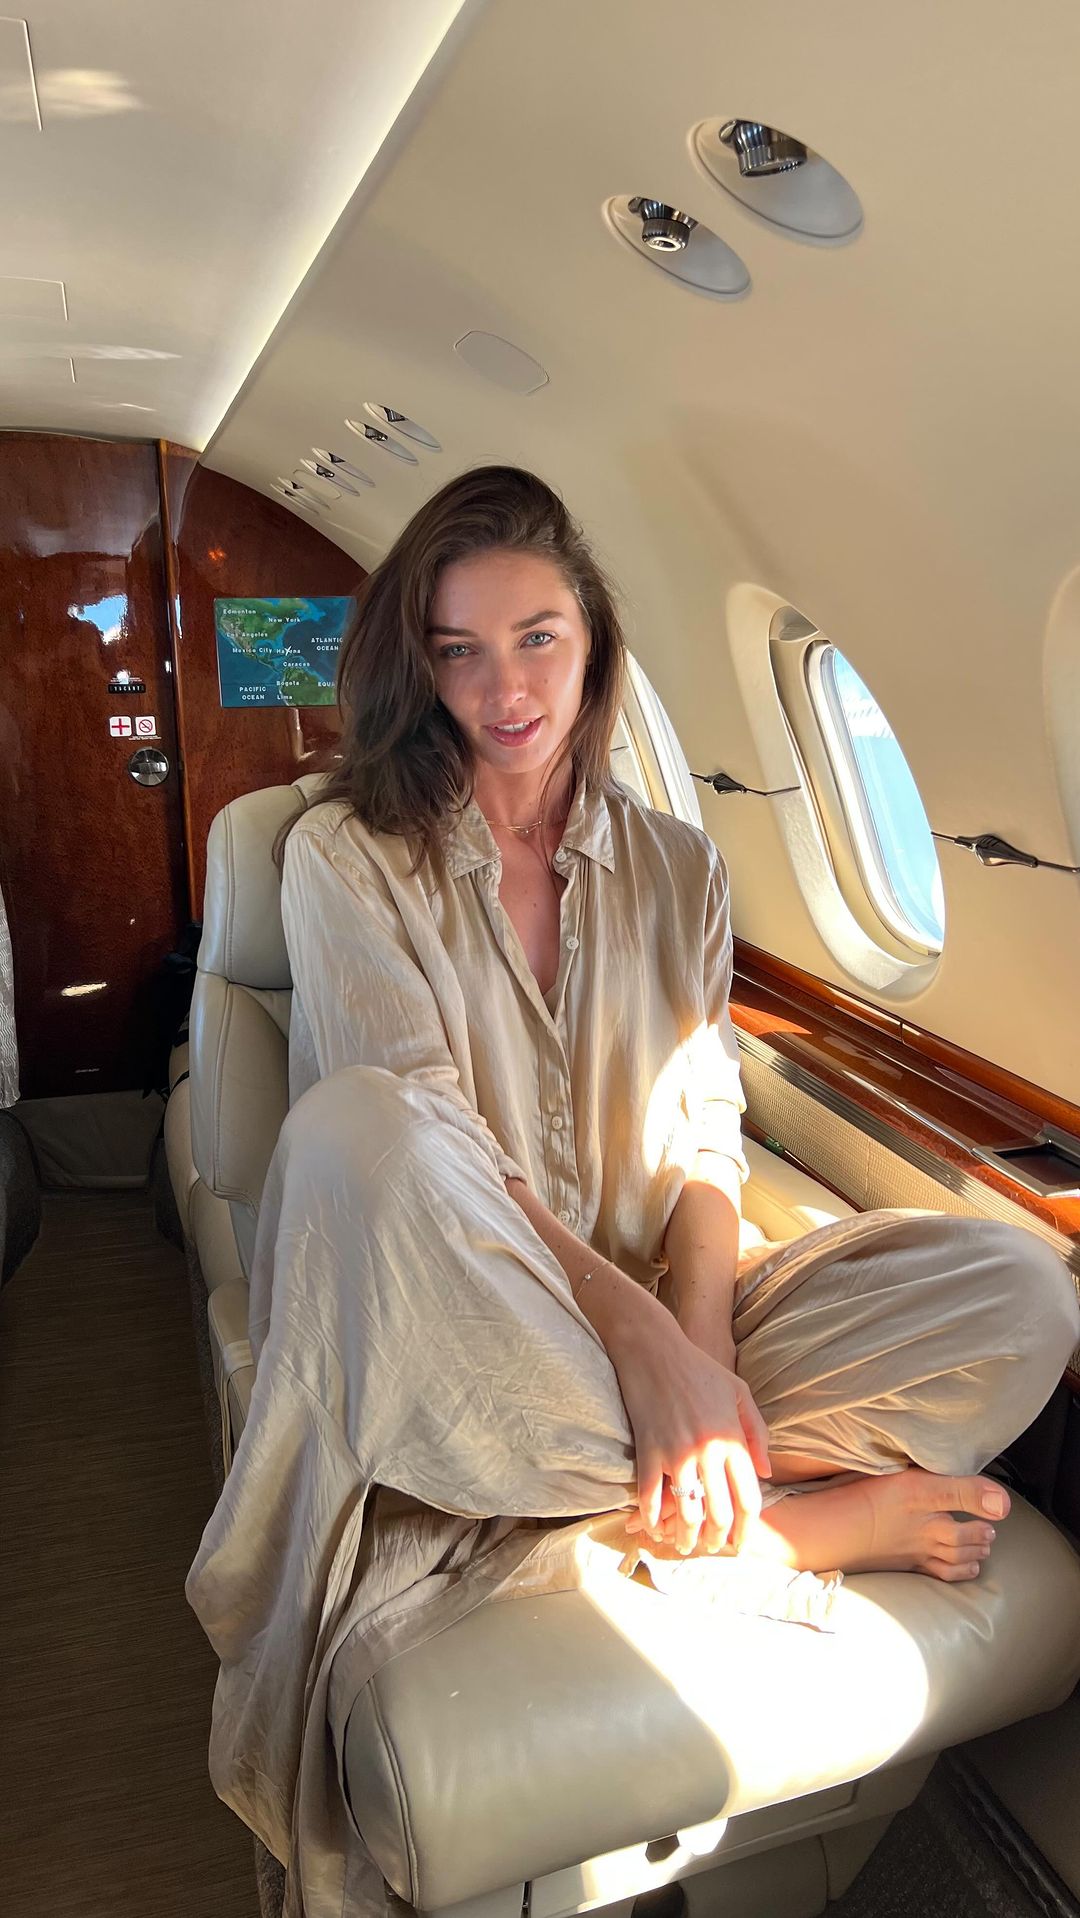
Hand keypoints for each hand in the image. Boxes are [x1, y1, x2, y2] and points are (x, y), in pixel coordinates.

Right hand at [610, 1310, 771, 1556]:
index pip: (748, 1499)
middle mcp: (709, 1451)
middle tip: (715, 1547)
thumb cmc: (698, 1367)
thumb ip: (757, 1433)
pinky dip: (652, 1518)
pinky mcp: (648, 1450)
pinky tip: (655, 1527)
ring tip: (685, 1544)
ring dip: (687, 1536)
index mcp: (733, 1439)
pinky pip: (650, 1496)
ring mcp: (677, 1453)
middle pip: (720, 1513)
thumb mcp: (739, 1392)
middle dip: (718, 1539)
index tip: (741, 1541)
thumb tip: (766, 1474)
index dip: (747, 1528)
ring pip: (687, 1512)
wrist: (653, 1348)